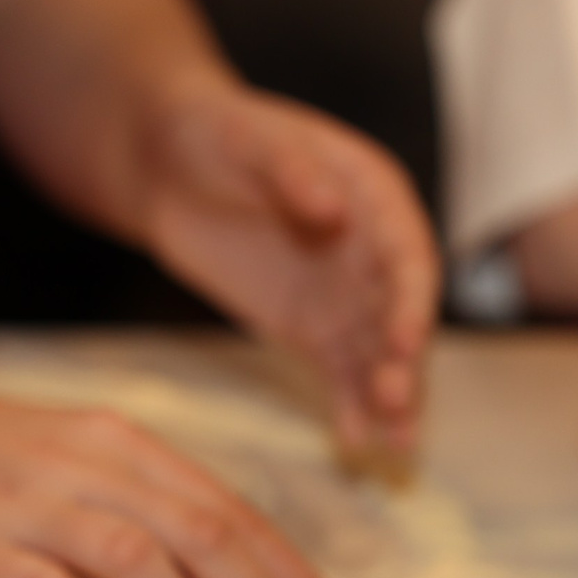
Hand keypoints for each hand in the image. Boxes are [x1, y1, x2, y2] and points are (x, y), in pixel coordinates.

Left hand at [137, 83, 437, 453]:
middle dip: (403, 360)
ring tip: (396, 444)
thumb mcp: (248, 138)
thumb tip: (335, 207)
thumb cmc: (216, 133)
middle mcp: (371, 249)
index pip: (406, 254)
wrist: (168, 162)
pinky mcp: (308, 325)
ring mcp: (343, 292)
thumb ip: (292, 170)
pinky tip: (353, 441)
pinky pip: (337, 369)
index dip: (410, 299)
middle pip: (399, 312)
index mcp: (374, 195)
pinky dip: (347, 403)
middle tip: (396, 404)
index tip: (404, 340)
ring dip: (390, 395)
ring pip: (377, 351)